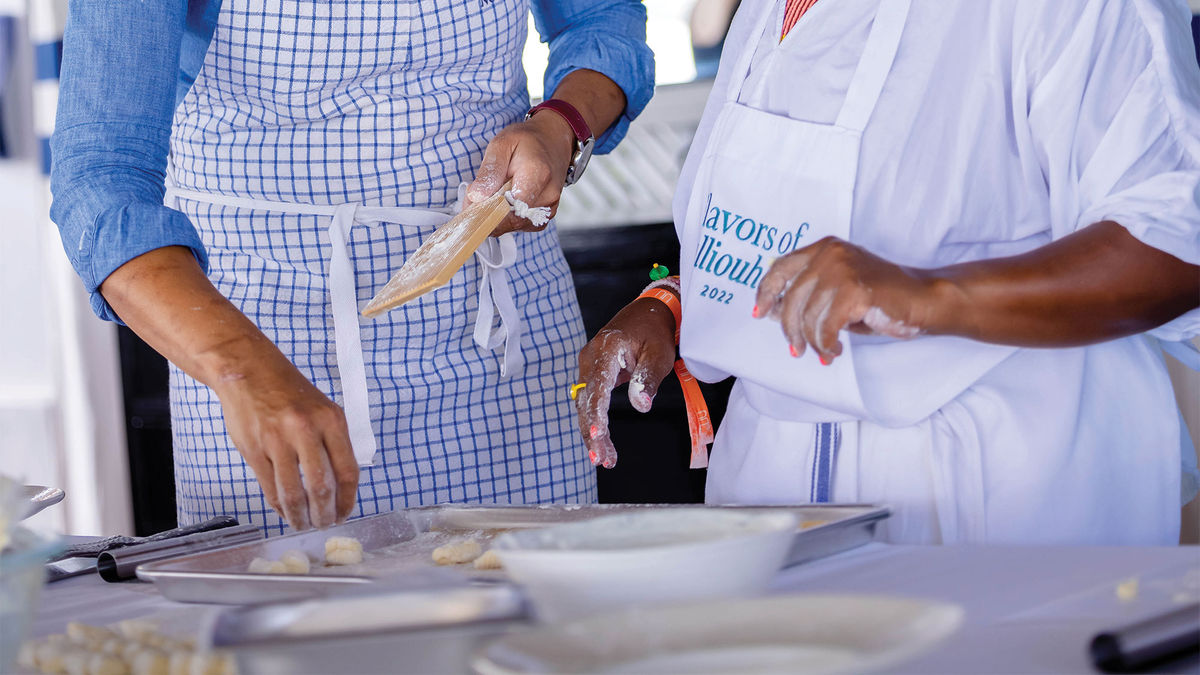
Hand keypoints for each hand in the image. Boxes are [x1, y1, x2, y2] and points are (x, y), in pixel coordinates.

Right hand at [210, 338, 359, 530]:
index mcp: (331, 420)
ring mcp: (277, 440)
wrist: (247, 369)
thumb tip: (339, 486)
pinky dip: (278, 505)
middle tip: (324, 525)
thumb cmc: (288, 391)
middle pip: (322, 487)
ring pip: (293, 493)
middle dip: (325, 514)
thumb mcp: (322, 409)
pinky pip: (270, 487)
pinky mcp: (253, 449)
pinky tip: (283, 511)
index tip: (344, 513)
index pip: (348, 471)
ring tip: (303, 524)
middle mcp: (306, 430)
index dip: (348, 499)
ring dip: (299, 516)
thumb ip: (332, 443)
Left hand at [465, 111, 574, 235]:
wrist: (553, 141)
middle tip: (474, 199)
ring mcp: (549, 208)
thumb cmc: (527, 141)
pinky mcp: (546, 215)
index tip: (471, 206)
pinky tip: (503, 201)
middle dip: (487, 215)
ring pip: (515, 226)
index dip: (488, 212)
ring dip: (496, 217)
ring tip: (490, 194)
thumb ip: (489, 171)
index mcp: (537, 173)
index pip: (512, 207)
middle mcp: (548, 194)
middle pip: (512, 220)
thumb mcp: (501, 144)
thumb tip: (477, 197)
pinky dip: (507, 218)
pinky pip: (521, 225)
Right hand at [575, 297, 677, 467]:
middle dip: (593, 433)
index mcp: (607, 349)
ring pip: (585, 405)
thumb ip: (648, 379)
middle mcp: (590, 357)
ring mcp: (588, 365)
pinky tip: (602, 443)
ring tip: (605, 459)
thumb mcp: (659, 355)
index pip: (598, 387)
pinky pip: (589, 402)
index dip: (597, 414)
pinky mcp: (591, 374)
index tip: (598, 436)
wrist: (647, 314)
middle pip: (587, 401)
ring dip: (593, 432)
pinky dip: (595, 422)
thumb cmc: (655, 334)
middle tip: (602, 460)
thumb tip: (641, 405)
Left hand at [754, 237, 932, 364]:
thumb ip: (810, 295)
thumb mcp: (837, 290)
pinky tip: (835, 351)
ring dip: (813, 342)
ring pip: (808, 317)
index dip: (766, 292)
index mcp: (824, 248)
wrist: (924, 299)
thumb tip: (772, 312)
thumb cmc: (880, 299)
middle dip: (790, 330)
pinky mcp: (855, 290)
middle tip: (796, 350)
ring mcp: (842, 269)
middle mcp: (830, 253)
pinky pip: (826, 327)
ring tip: (825, 353)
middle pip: (791, 298)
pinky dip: (826, 345)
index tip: (760, 314)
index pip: (781, 267)